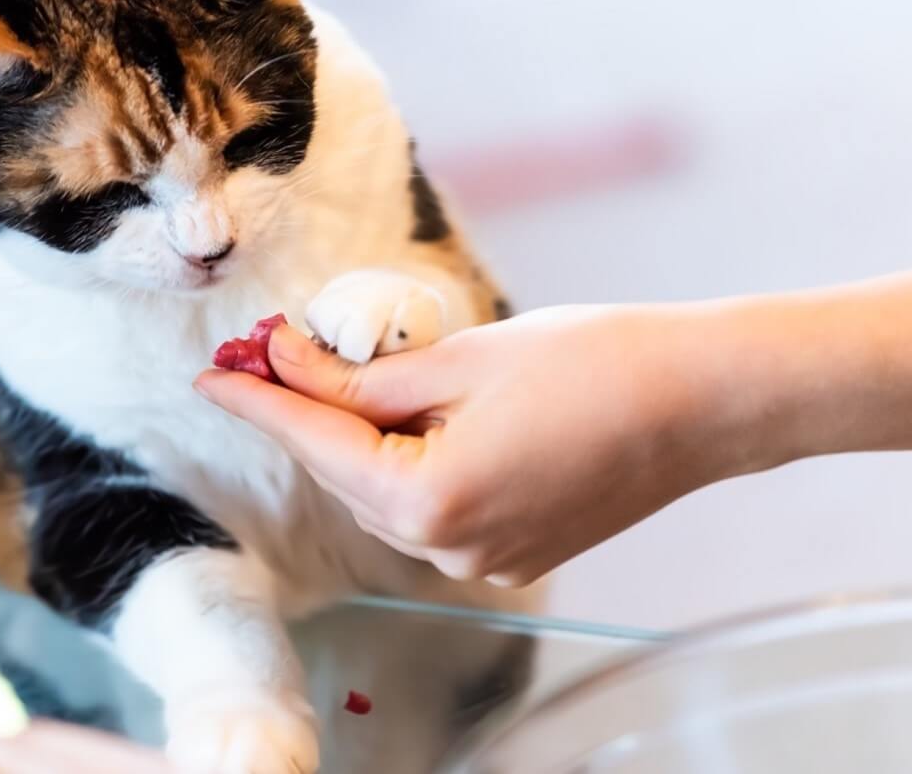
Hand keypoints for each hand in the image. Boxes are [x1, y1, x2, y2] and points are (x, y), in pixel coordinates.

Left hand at [194, 305, 775, 585]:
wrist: (700, 402)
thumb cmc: (594, 363)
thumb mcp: (464, 357)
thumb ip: (364, 375)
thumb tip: (290, 363)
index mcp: (429, 499)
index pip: (315, 442)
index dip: (258, 400)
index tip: (210, 373)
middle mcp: (450, 549)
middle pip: (348, 474)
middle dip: (313, 412)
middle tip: (278, 351)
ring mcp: (487, 560)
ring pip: (389, 495)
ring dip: (365, 438)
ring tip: (357, 372)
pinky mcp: (516, 553)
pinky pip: (437, 509)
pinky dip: (415, 463)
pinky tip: (423, 415)